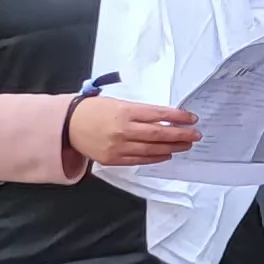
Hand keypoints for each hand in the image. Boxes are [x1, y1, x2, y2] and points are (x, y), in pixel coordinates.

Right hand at [69, 96, 199, 167]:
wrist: (68, 125)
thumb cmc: (94, 110)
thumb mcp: (119, 103)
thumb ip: (141, 111)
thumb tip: (166, 118)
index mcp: (125, 111)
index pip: (158, 115)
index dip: (178, 117)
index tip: (192, 119)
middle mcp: (122, 130)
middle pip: (158, 134)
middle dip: (180, 135)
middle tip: (195, 135)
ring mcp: (117, 146)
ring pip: (151, 149)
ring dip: (172, 147)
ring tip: (186, 145)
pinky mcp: (112, 159)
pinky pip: (139, 160)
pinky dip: (156, 158)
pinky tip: (167, 154)